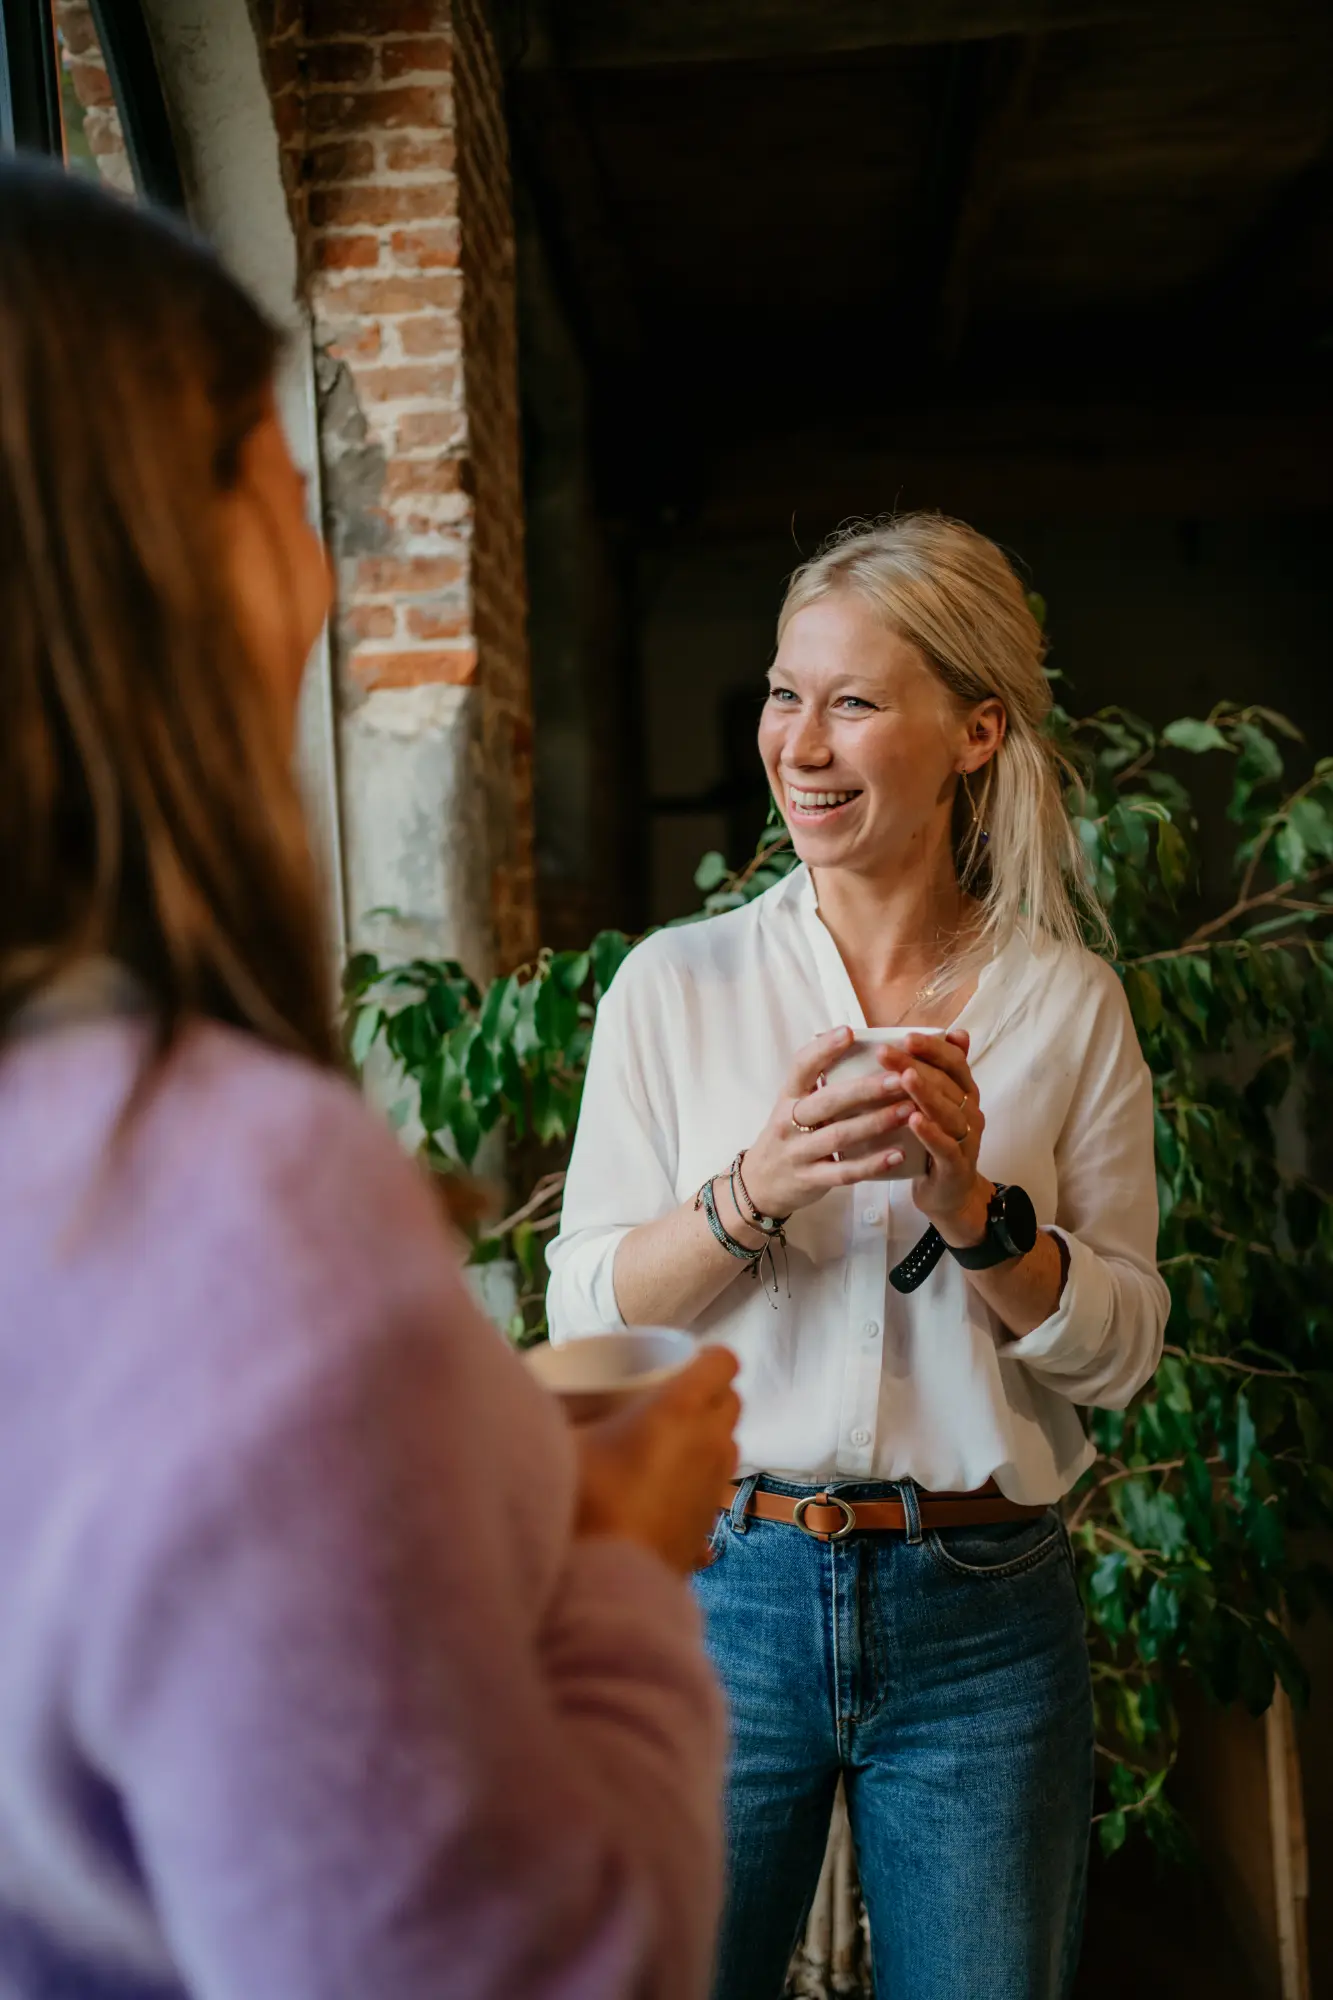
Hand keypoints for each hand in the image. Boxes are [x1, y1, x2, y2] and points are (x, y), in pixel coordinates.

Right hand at [574, 1346, 740, 1574]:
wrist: (605, 1582)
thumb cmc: (584, 1502)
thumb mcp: (561, 1443)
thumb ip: (556, 1411)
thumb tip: (537, 1394)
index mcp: (681, 1407)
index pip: (723, 1361)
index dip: (706, 1358)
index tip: (679, 1365)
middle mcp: (709, 1441)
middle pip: (731, 1400)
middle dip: (709, 1394)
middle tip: (669, 1400)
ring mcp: (715, 1484)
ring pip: (728, 1443)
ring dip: (708, 1435)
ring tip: (667, 1443)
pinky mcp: (710, 1522)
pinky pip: (715, 1483)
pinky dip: (700, 1476)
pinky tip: (663, 1488)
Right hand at [739, 1027, 918, 1218]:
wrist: (762, 1183)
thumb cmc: (789, 1134)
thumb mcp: (793, 1104)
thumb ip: (819, 1082)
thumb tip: (856, 1042)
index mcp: (788, 1097)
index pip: (801, 1067)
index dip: (823, 1049)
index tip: (849, 1032)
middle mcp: (789, 1123)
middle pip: (827, 1102)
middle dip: (865, 1089)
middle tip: (899, 1077)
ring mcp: (799, 1152)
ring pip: (838, 1136)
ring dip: (876, 1123)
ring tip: (908, 1110)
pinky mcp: (810, 1180)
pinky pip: (844, 1172)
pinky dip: (872, 1164)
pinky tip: (898, 1154)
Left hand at [896, 1029, 989, 1240]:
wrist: (948, 1195)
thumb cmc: (935, 1143)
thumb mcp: (936, 1105)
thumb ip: (938, 1072)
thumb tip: (954, 1033)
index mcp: (964, 1093)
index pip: (954, 1062)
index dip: (932, 1048)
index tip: (905, 1036)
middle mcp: (970, 1112)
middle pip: (946, 1082)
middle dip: (914, 1064)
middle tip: (884, 1052)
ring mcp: (966, 1139)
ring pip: (948, 1111)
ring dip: (926, 1093)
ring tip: (904, 1078)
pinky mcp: (957, 1166)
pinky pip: (946, 1146)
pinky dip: (930, 1133)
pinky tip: (913, 1120)